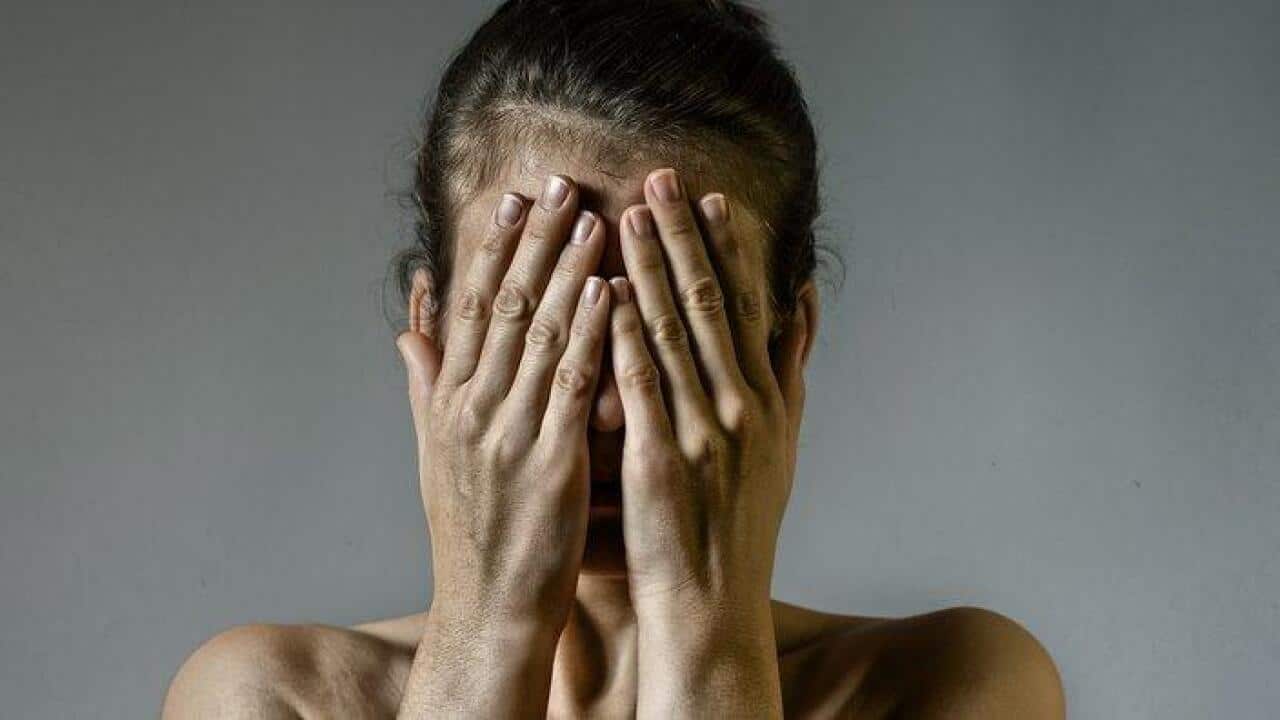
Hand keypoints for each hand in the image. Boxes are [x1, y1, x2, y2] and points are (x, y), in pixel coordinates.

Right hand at [396, 173, 610, 631]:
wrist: (489, 607)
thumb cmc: (473, 531)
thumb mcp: (436, 452)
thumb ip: (425, 385)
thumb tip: (408, 329)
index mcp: (449, 401)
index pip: (472, 308)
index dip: (495, 249)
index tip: (515, 199)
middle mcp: (471, 408)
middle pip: (504, 306)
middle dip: (535, 242)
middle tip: (562, 184)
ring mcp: (507, 433)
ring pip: (538, 335)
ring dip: (568, 272)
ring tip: (595, 220)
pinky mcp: (547, 462)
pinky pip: (570, 386)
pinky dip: (589, 334)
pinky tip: (610, 293)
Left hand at [608, 168, 790, 715]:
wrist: (716, 603)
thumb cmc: (744, 525)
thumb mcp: (786, 443)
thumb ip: (792, 368)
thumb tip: (803, 300)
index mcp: (769, 399)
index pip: (748, 306)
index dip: (728, 248)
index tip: (709, 198)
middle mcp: (742, 406)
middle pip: (711, 304)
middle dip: (683, 237)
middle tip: (660, 178)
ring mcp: (701, 431)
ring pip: (672, 331)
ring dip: (647, 268)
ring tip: (626, 214)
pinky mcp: (657, 458)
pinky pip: (637, 382)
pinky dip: (620, 332)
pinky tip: (601, 292)